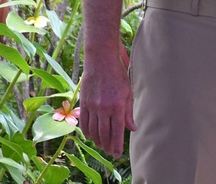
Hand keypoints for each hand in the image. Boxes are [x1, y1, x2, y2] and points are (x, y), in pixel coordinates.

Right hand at [79, 42, 135, 157]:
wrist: (100, 62)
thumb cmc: (118, 76)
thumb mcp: (128, 93)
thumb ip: (129, 112)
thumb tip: (132, 129)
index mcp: (117, 106)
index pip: (117, 131)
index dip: (116, 145)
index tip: (117, 153)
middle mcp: (104, 109)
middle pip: (104, 134)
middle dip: (107, 145)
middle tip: (110, 152)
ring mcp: (92, 107)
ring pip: (93, 130)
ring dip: (98, 140)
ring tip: (102, 145)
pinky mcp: (83, 103)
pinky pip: (84, 123)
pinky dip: (87, 132)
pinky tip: (91, 136)